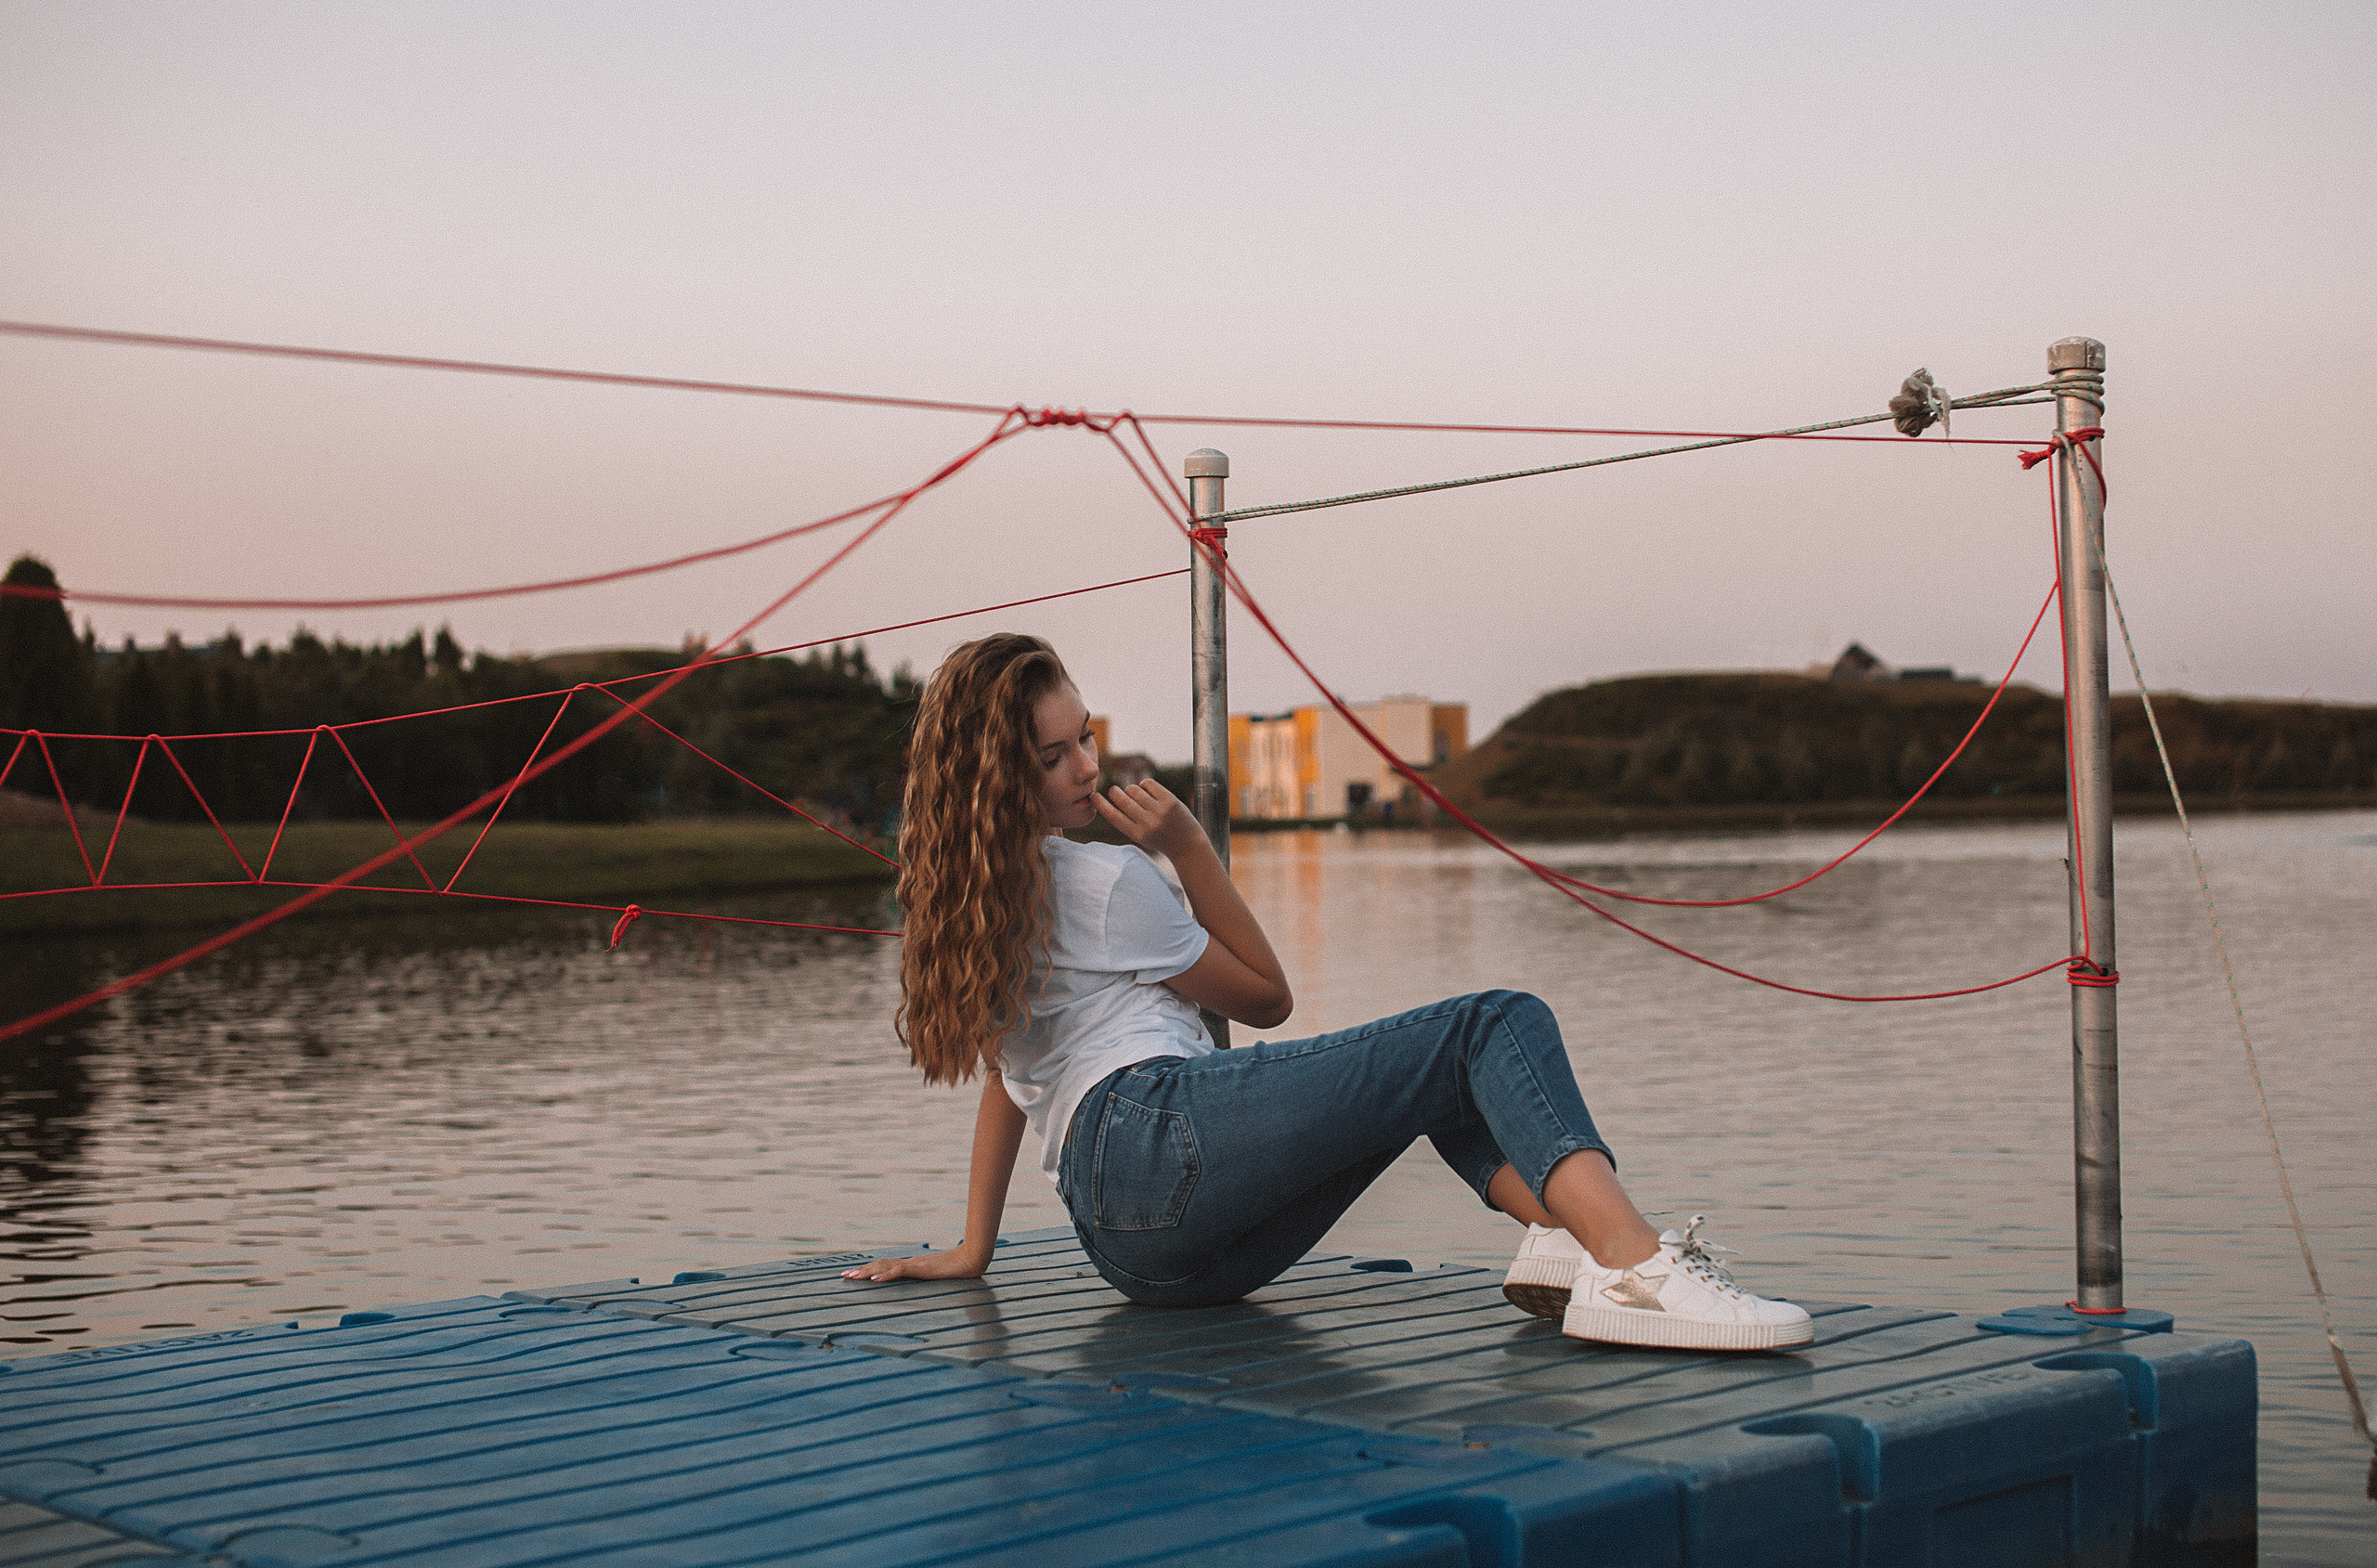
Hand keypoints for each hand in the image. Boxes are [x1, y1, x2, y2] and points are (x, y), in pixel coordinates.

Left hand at [842, 1247, 988, 1283]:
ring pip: (885, 1267)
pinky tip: (875, 1280)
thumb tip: (925, 1280)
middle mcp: (910, 1263)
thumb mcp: (938, 1276)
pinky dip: (886, 1275)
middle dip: (861, 1271)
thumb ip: (928, 1277)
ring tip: (853, 1278)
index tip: (855, 1274)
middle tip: (844, 1277)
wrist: (971, 1259)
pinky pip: (900, 1272)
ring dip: (867, 1272)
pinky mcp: (920, 1269)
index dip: (869, 1270)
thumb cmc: (958, 1268)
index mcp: (912, 1266)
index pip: (886, 1267)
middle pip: (881, 1266)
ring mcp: (914, 1265)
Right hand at [1092, 779, 1208, 862]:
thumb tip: (1109, 798)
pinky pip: (1147, 783)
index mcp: (1136, 834)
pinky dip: (1145, 785)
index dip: (1100, 803)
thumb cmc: (1159, 838)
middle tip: (1115, 792)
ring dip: (1132, 790)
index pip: (1112, 815)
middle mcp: (1147, 822)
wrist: (1187, 845)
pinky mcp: (1170, 800)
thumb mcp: (1139, 836)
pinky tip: (1149, 793)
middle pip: (1120, 798)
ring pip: (1133, 789)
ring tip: (1139, 797)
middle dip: (1115, 792)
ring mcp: (1159, 811)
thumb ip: (1125, 820)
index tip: (1093, 796)